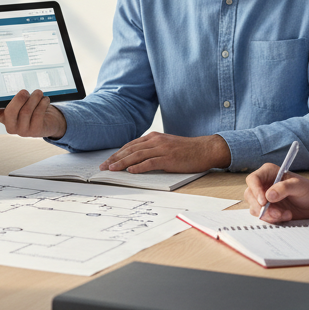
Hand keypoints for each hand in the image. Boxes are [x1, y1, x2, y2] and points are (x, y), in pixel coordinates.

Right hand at [0, 89, 65, 138]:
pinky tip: (45, 100)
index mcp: (4, 118)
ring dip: (34, 99)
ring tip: (38, 92)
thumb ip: (18, 100)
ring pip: (26, 111)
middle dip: (18, 99)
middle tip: (25, 91)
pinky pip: (38, 114)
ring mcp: (23, 131)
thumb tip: (23, 94)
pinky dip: (42, 104)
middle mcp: (11, 126)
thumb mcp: (21, 104)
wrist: (48, 122)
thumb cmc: (32, 110)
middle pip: (10, 112)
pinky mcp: (36, 131)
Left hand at [100, 132, 228, 173]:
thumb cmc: (186, 150)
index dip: (117, 154)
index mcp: (154, 137)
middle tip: (103, 167)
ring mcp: (162, 149)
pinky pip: (150, 163)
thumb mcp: (166, 145)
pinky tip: (130, 172)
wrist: (205, 149)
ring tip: (112, 169)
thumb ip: (152, 149)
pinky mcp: (169, 159)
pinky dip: (139, 167)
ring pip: (137, 155)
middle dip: (115, 159)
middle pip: (130, 150)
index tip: (107, 162)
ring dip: (122, 163)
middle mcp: (156, 141)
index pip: (130, 145)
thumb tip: (136, 160)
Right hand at [244, 164, 308, 223]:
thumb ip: (284, 188)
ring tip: (285, 214)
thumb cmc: (307, 190)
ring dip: (269, 214)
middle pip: (250, 195)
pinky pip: (262, 216)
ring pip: (255, 207)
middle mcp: (263, 184)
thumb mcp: (298, 186)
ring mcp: (263, 197)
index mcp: (268, 173)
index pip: (253, 179)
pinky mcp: (267, 209)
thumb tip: (268, 195)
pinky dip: (273, 219)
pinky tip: (286, 215)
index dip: (255, 190)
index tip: (264, 201)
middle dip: (262, 207)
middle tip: (277, 213)